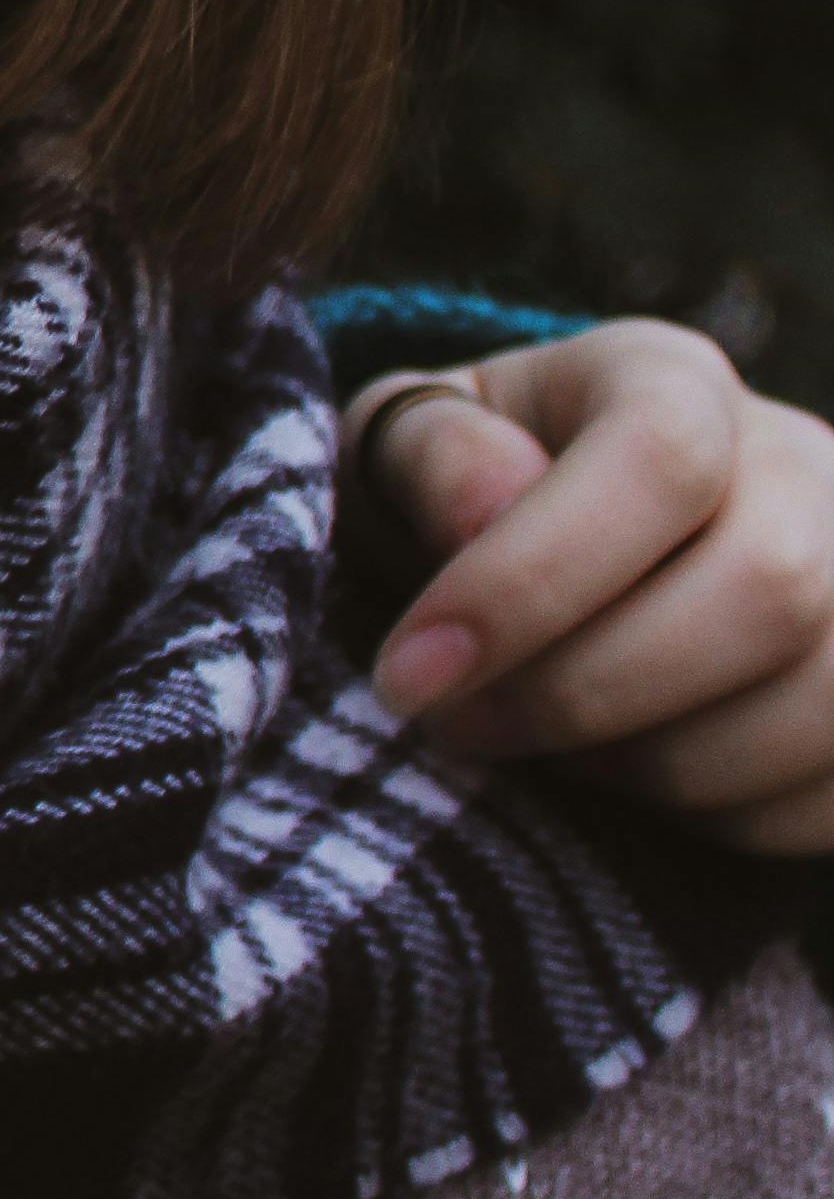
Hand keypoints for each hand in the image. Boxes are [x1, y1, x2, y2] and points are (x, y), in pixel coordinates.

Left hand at [351, 326, 833, 853]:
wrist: (569, 564)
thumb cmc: (467, 507)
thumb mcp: (411, 451)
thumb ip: (431, 457)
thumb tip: (484, 512)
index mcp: (676, 382)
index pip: (660, 457)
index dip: (530, 579)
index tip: (408, 676)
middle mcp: (803, 465)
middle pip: (764, 587)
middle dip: (586, 693)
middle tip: (462, 728)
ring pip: (810, 708)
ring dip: (650, 765)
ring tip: (547, 748)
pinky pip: (825, 796)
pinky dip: (716, 816)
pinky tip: (633, 770)